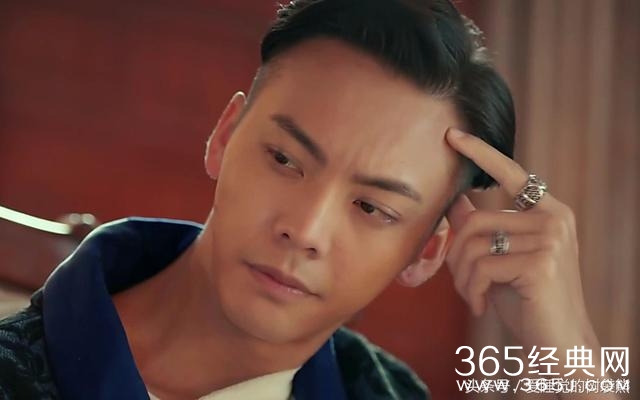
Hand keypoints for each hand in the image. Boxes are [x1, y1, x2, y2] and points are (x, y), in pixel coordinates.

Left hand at [444, 128, 597, 353]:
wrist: (557, 344)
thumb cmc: (526, 300)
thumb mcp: (502, 256)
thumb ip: (484, 226)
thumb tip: (456, 197)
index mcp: (548, 211)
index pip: (512, 173)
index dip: (481, 153)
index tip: (452, 135)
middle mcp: (554, 219)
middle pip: (474, 221)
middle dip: (455, 257)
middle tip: (462, 283)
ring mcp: (551, 239)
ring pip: (473, 244)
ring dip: (461, 276)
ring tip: (472, 294)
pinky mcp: (541, 263)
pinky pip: (481, 266)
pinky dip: (471, 290)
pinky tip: (480, 306)